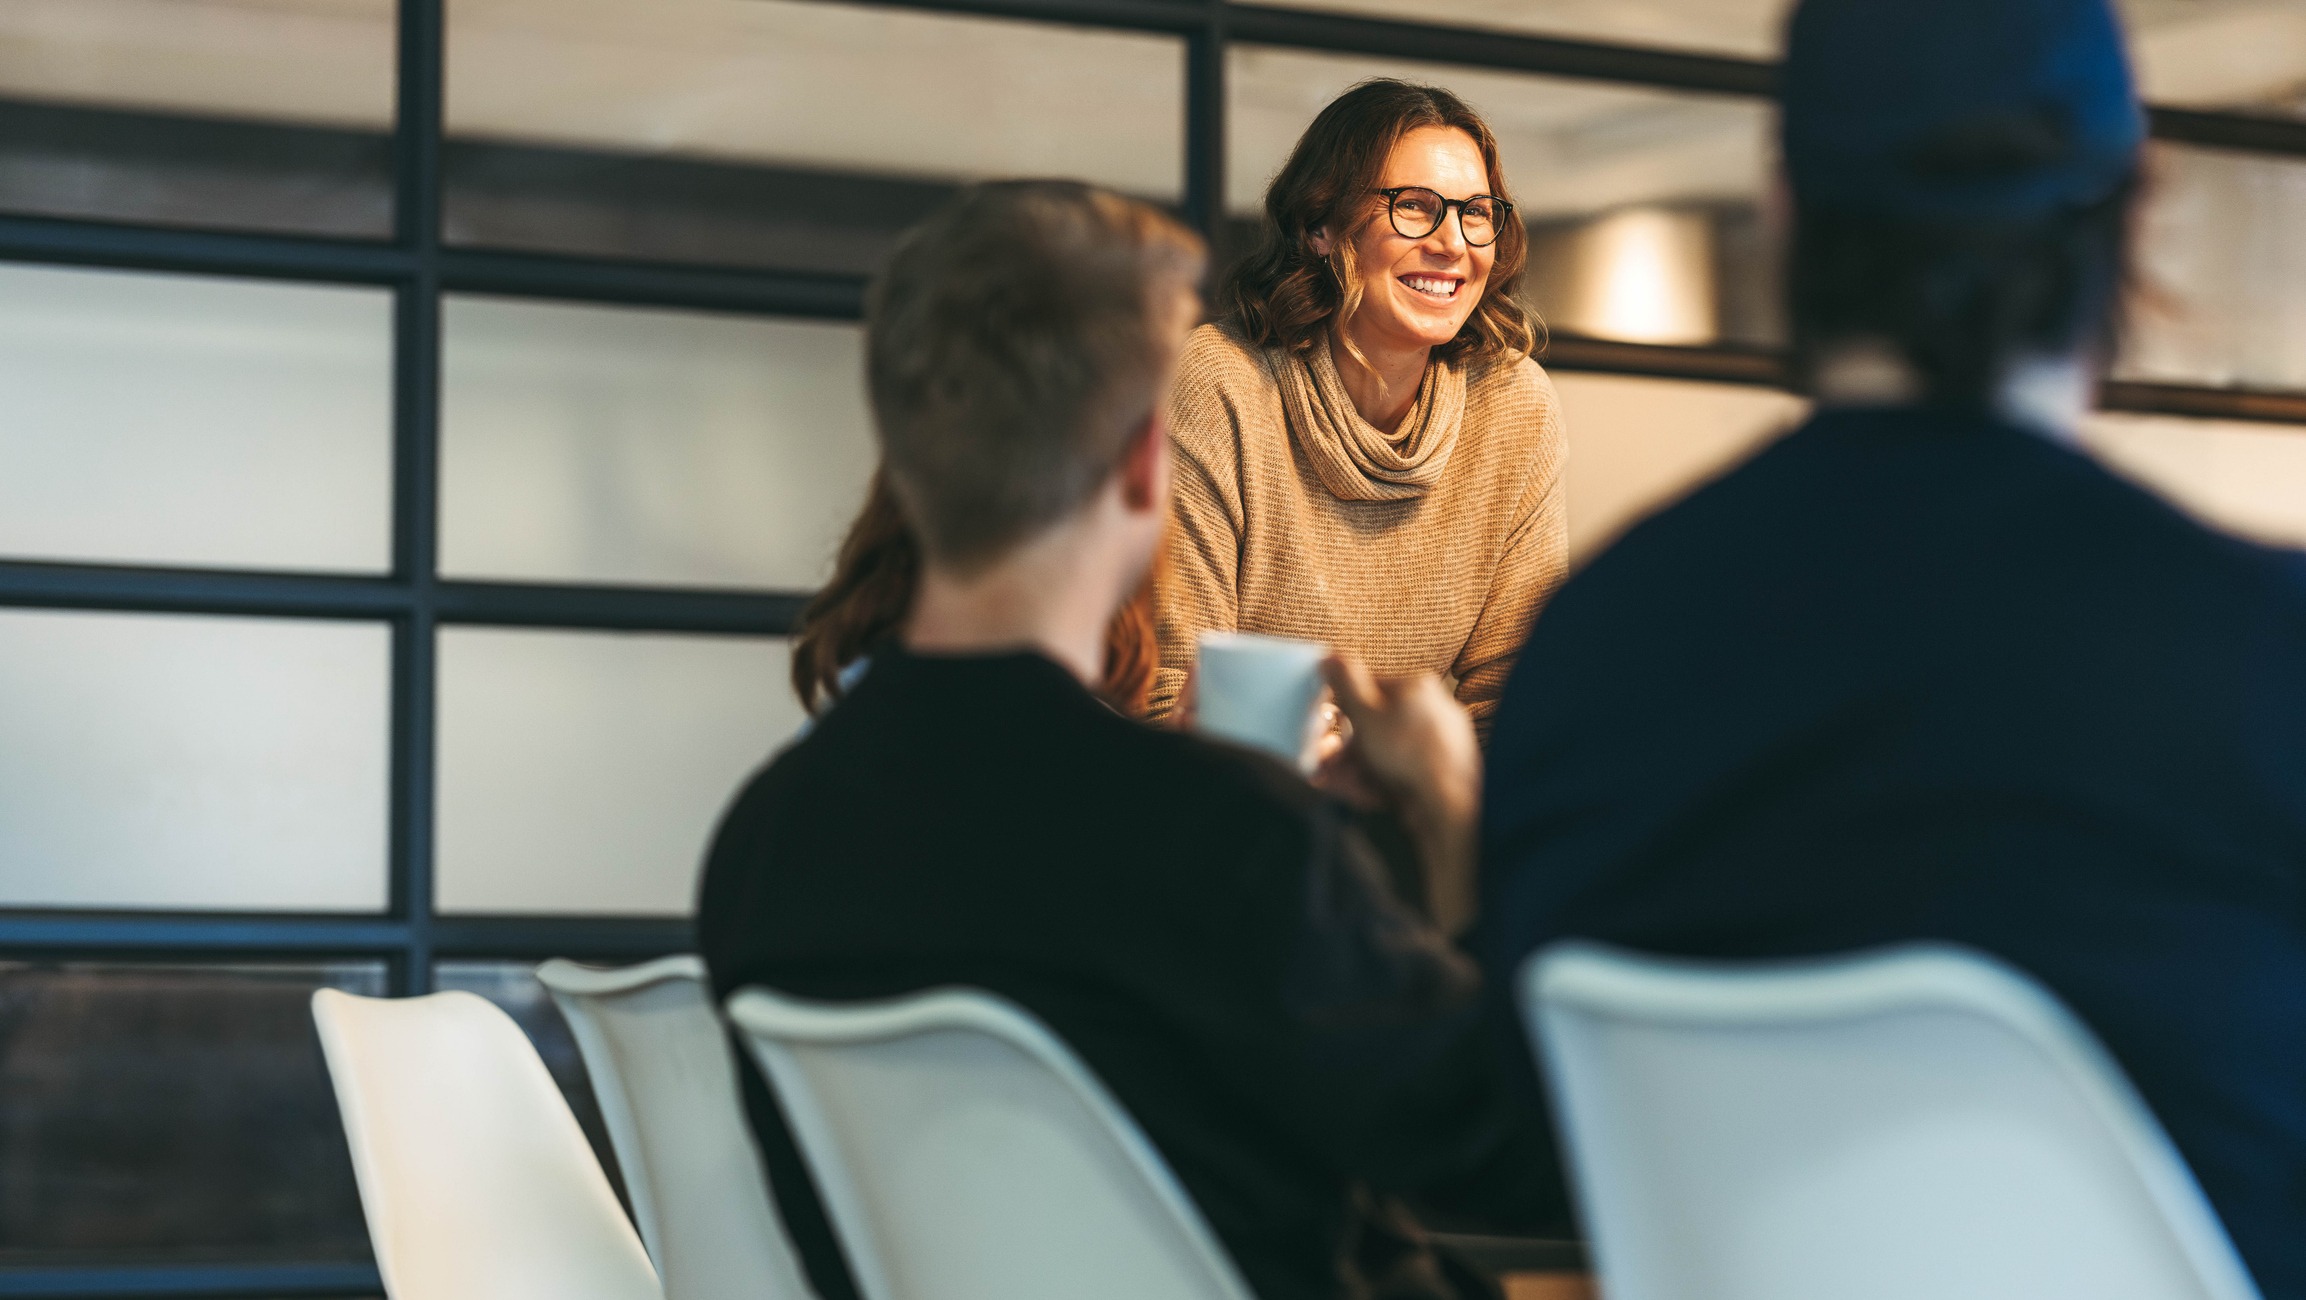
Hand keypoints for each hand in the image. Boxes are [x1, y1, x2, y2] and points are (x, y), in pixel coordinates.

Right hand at [1319, 655, 1480, 934]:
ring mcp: (1439, 742)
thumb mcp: (1366, 712)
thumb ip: (1345, 683)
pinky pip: (1401, 771)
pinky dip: (1380, 782)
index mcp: (1417, 686)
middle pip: (1374, 726)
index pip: (1367, 688)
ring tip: (1341, 787)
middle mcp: (1432, 709)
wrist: (1449, 805)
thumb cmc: (1409, 754)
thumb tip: (1331, 655)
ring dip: (1356, 770)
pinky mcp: (1439, 771)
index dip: (1338, 712)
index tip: (1321, 731)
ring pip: (1384, 752)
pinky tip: (1366, 796)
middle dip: (1344, 751)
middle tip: (1324, 768)